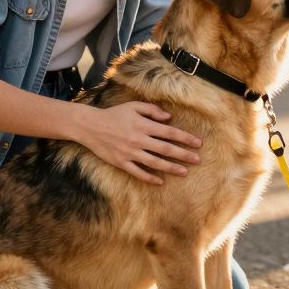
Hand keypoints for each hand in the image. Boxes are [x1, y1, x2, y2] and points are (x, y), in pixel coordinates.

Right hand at [73, 101, 202, 184]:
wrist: (90, 126)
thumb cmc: (114, 114)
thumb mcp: (134, 106)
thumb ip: (152, 110)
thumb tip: (169, 118)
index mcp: (143, 125)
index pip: (169, 132)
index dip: (185, 138)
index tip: (198, 143)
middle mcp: (139, 139)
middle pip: (166, 149)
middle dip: (183, 155)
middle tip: (197, 160)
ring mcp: (130, 153)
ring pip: (155, 163)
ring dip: (171, 168)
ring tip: (184, 172)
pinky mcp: (121, 162)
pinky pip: (138, 173)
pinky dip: (149, 178)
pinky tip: (160, 181)